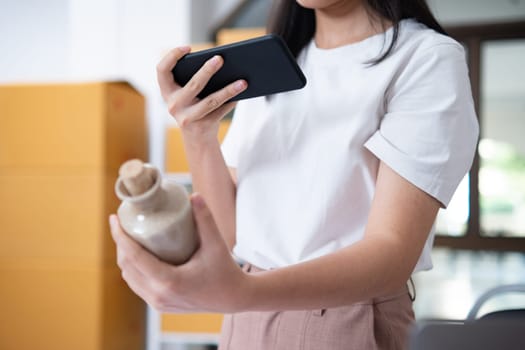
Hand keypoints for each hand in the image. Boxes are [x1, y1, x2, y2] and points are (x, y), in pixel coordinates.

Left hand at [109, 193, 249, 312]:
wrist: (233, 298)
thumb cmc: (225, 270)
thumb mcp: (215, 244)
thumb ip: (204, 219)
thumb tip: (193, 195)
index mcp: (169, 281)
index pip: (134, 257)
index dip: (120, 236)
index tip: (114, 218)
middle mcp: (158, 295)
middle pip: (127, 266)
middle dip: (120, 243)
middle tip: (122, 222)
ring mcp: (157, 303)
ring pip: (129, 277)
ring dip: (124, 256)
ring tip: (128, 235)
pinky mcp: (159, 305)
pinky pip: (137, 285)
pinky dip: (133, 268)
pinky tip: (137, 253)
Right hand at [157, 47, 246, 140]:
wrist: (196, 139)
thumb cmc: (193, 108)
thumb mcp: (186, 95)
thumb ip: (193, 79)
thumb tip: (219, 64)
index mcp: (167, 92)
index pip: (162, 70)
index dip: (172, 57)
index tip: (188, 48)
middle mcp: (174, 105)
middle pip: (193, 85)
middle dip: (207, 71)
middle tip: (220, 58)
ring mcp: (188, 118)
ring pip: (211, 101)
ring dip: (229, 90)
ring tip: (243, 81)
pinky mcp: (203, 126)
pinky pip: (221, 111)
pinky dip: (232, 102)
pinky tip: (242, 93)